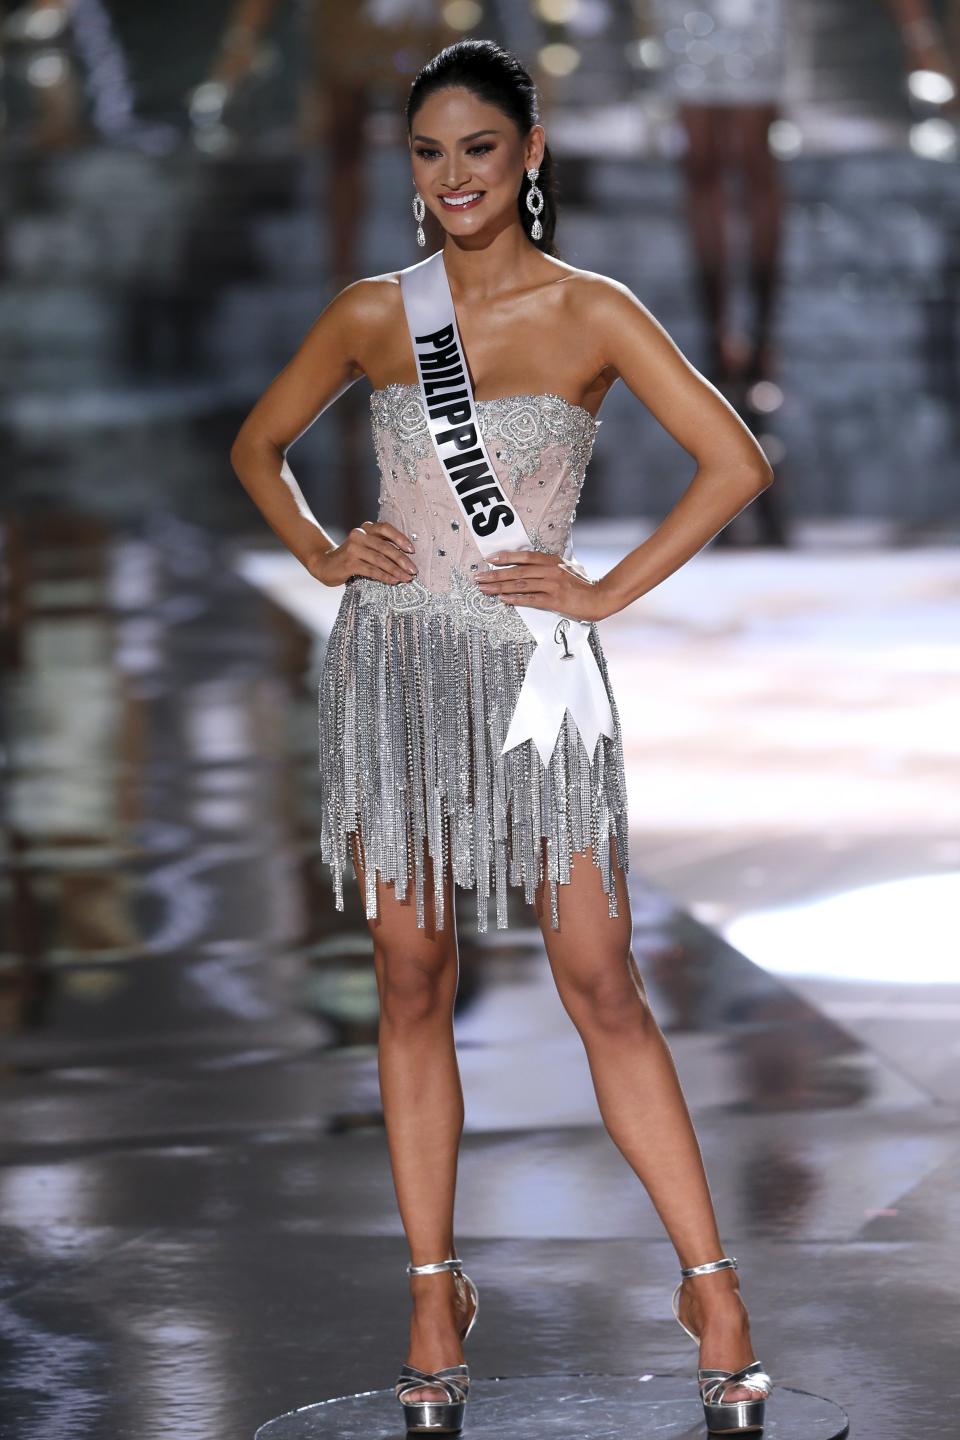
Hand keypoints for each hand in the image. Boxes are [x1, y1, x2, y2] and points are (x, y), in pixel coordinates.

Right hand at [308, 521, 416, 586]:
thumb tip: (407, 558)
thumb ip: (381, 546)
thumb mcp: (365, 546)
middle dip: (402, 560)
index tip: (412, 550)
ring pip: (380, 560)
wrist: (325, 564)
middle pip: (385, 546)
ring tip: (406, 578)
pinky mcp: (349, 562)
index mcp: (365, 528)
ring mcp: (353, 548)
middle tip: (413, 570)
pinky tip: (393, 581)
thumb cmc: (351, 557)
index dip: (400, 538)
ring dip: (396, 570)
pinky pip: (371, 570)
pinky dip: (384, 576)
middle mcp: (359, 535)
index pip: (385, 528)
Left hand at [475, 549, 610, 621]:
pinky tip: (502, 599)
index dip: (506, 557)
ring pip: (520, 585)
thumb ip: (548, 568)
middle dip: (495, 574)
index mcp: (552, 561)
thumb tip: (527, 570)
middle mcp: (550, 571)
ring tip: (484, 588)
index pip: (525, 556)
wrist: (599, 598)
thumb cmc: (581, 585)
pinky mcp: (554, 600)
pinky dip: (515, 599)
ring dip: (500, 587)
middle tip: (479, 577)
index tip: (489, 559)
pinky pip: (530, 599)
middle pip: (517, 571)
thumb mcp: (565, 569)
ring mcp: (552, 585)